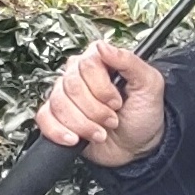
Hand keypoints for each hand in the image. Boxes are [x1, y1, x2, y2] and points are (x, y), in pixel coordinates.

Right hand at [33, 41, 165, 167]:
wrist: (137, 148)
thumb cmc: (144, 115)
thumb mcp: (149, 85)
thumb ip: (129, 61)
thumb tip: (104, 47)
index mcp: (100, 62)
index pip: (87, 64)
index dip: (101, 87)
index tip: (116, 102)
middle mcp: (79, 76)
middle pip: (72, 86)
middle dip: (95, 110)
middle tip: (112, 119)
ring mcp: (66, 96)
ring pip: (59, 104)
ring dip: (83, 124)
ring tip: (100, 132)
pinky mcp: (56, 117)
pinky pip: (44, 118)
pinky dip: (59, 131)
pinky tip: (75, 138)